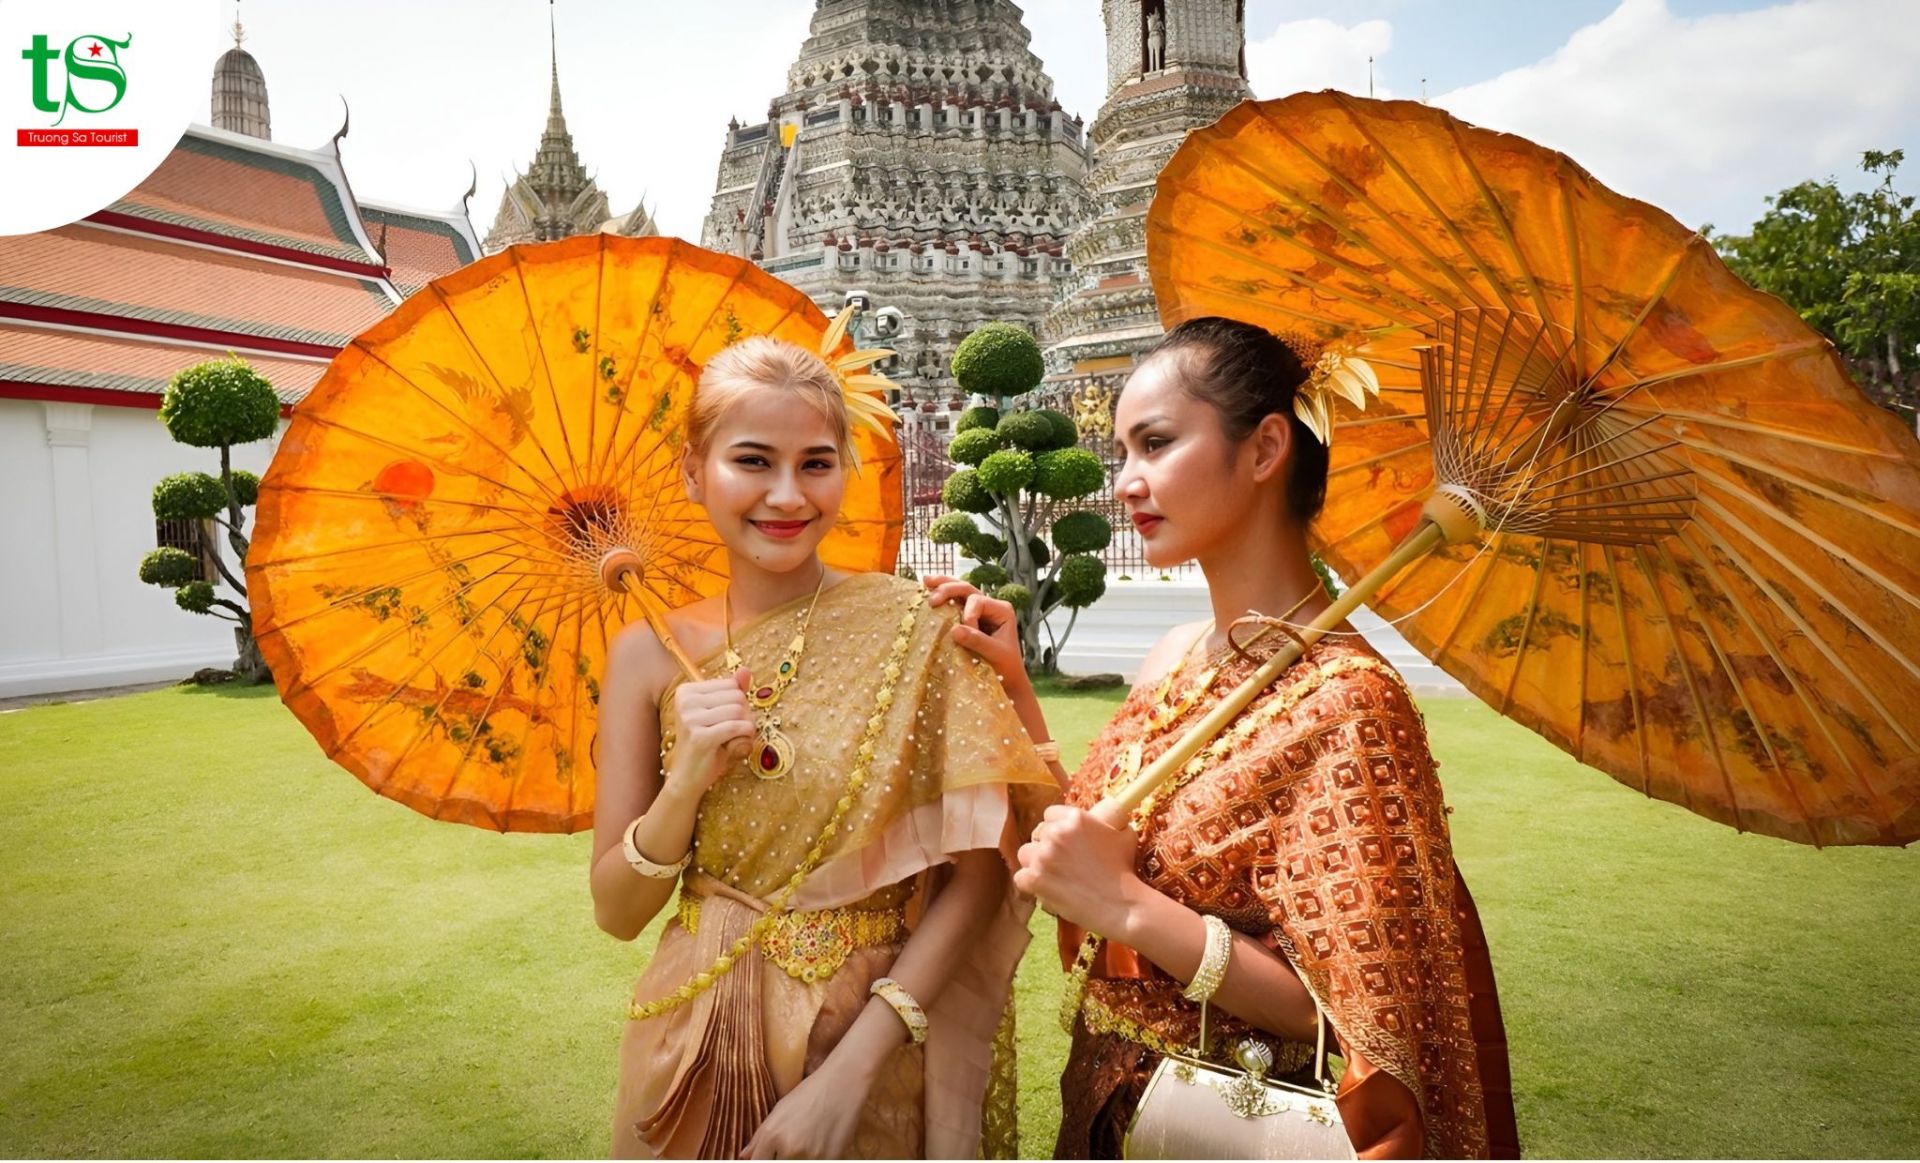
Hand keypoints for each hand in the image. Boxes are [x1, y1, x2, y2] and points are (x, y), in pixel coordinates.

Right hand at [667, 668, 753, 793]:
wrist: (688, 779)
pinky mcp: (700, 737)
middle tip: (732, 734)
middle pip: (737, 697)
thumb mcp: (721, 715)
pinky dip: (744, 739)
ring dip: (745, 729)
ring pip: (739, 712)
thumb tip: (745, 670)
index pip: (731, 685)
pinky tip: (734, 748)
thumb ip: (734, 691)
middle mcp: (685, 701)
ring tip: (732, 741)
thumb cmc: (708, 745)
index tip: (725, 721)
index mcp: (686, 691)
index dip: (739, 705)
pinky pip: (737, 728)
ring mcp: (690, 719)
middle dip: (744, 717)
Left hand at [739, 1061, 866, 1158]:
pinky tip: (819, 1144)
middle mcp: (789, 1148)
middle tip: (792, 1145)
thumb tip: (744, 1156)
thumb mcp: (780, 1110)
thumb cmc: (809, 1093)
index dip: (761, 1161)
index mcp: (773, 1135)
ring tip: (806, 1141)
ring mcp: (811, 1157)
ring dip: (799, 1158)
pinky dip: (815, 1158)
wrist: (843, 1084)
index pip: (758, 1162)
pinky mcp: (831, 1159)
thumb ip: (760, 1137)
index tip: (769, 1156)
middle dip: (781, 1158)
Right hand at [924, 575, 1024, 689]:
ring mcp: (979, 610)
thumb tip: (954, 630)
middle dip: (948, 590)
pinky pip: (954, 602)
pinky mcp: (968, 618)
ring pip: (960, 590)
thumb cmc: (1006, 667)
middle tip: (932, 600)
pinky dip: (941, 595)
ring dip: (942, 585)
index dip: (968, 616)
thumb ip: (977, 641)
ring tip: (925, 580)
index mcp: (1002, 610)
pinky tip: (926, 589)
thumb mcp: (995, 654)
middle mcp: (991, 605)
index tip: (964, 636)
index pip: (978, 602)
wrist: (1008, 679)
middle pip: (967, 589)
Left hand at [1014, 804, 1142, 937]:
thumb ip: (1111, 819)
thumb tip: (1107, 810)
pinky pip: (1021, 878)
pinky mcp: (1035, 879)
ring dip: (1035, 863)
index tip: (1064, 840)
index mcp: (1075, 818)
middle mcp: (1056, 833)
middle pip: (1037, 834)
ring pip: (1025, 854)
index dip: (1056, 827)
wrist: (1121, 905)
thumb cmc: (1125, 871)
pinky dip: (1031, 885)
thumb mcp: (1124, 834)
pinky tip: (1046, 889)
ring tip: (1052, 876)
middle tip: (1061, 862)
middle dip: (1047, 847)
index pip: (1050, 814)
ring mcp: (1043, 857)